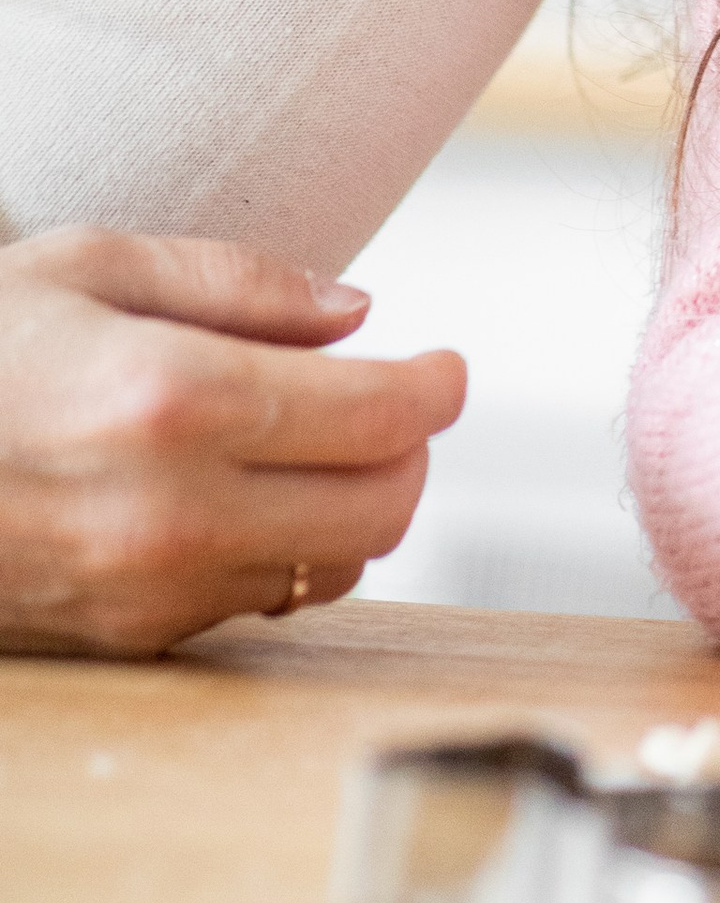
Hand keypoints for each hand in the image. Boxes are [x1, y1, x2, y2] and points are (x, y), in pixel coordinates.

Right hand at [0, 232, 465, 657]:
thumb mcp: (89, 265)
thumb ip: (240, 283)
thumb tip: (360, 313)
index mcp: (173, 397)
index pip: (379, 414)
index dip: (437, 386)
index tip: (447, 366)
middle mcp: (174, 508)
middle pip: (383, 502)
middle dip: (412, 447)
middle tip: (399, 399)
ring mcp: (153, 587)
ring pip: (337, 564)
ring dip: (357, 503)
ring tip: (320, 443)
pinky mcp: (133, 638)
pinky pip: (265, 602)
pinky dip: (288, 550)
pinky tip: (249, 496)